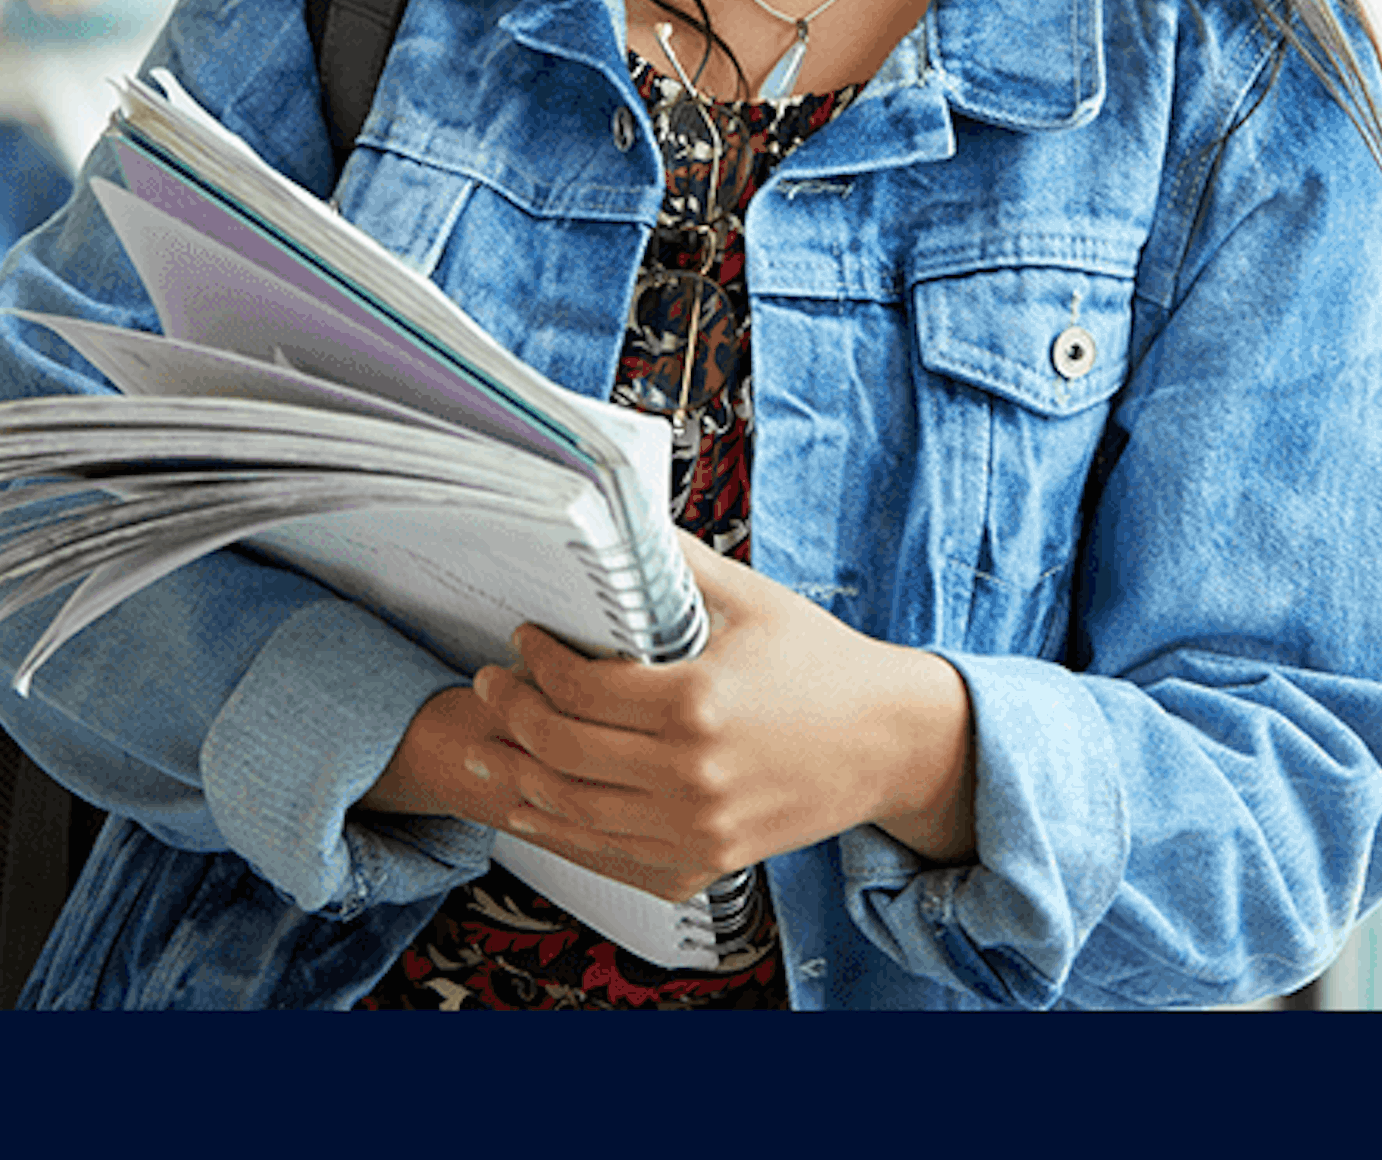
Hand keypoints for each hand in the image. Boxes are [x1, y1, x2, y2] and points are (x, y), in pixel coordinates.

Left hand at [387, 537, 977, 902]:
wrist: (890, 744)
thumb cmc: (823, 665)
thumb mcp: (754, 600)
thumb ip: (679, 563)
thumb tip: (619, 519)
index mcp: (696, 704)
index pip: (578, 689)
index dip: (536, 660)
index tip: (523, 637)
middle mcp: (690, 777)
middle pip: (560, 752)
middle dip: (512, 714)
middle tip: (492, 685)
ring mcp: (696, 829)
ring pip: (572, 812)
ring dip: (519, 776)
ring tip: (491, 745)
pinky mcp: (705, 863)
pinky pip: (609, 857)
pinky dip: (562, 831)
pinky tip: (538, 805)